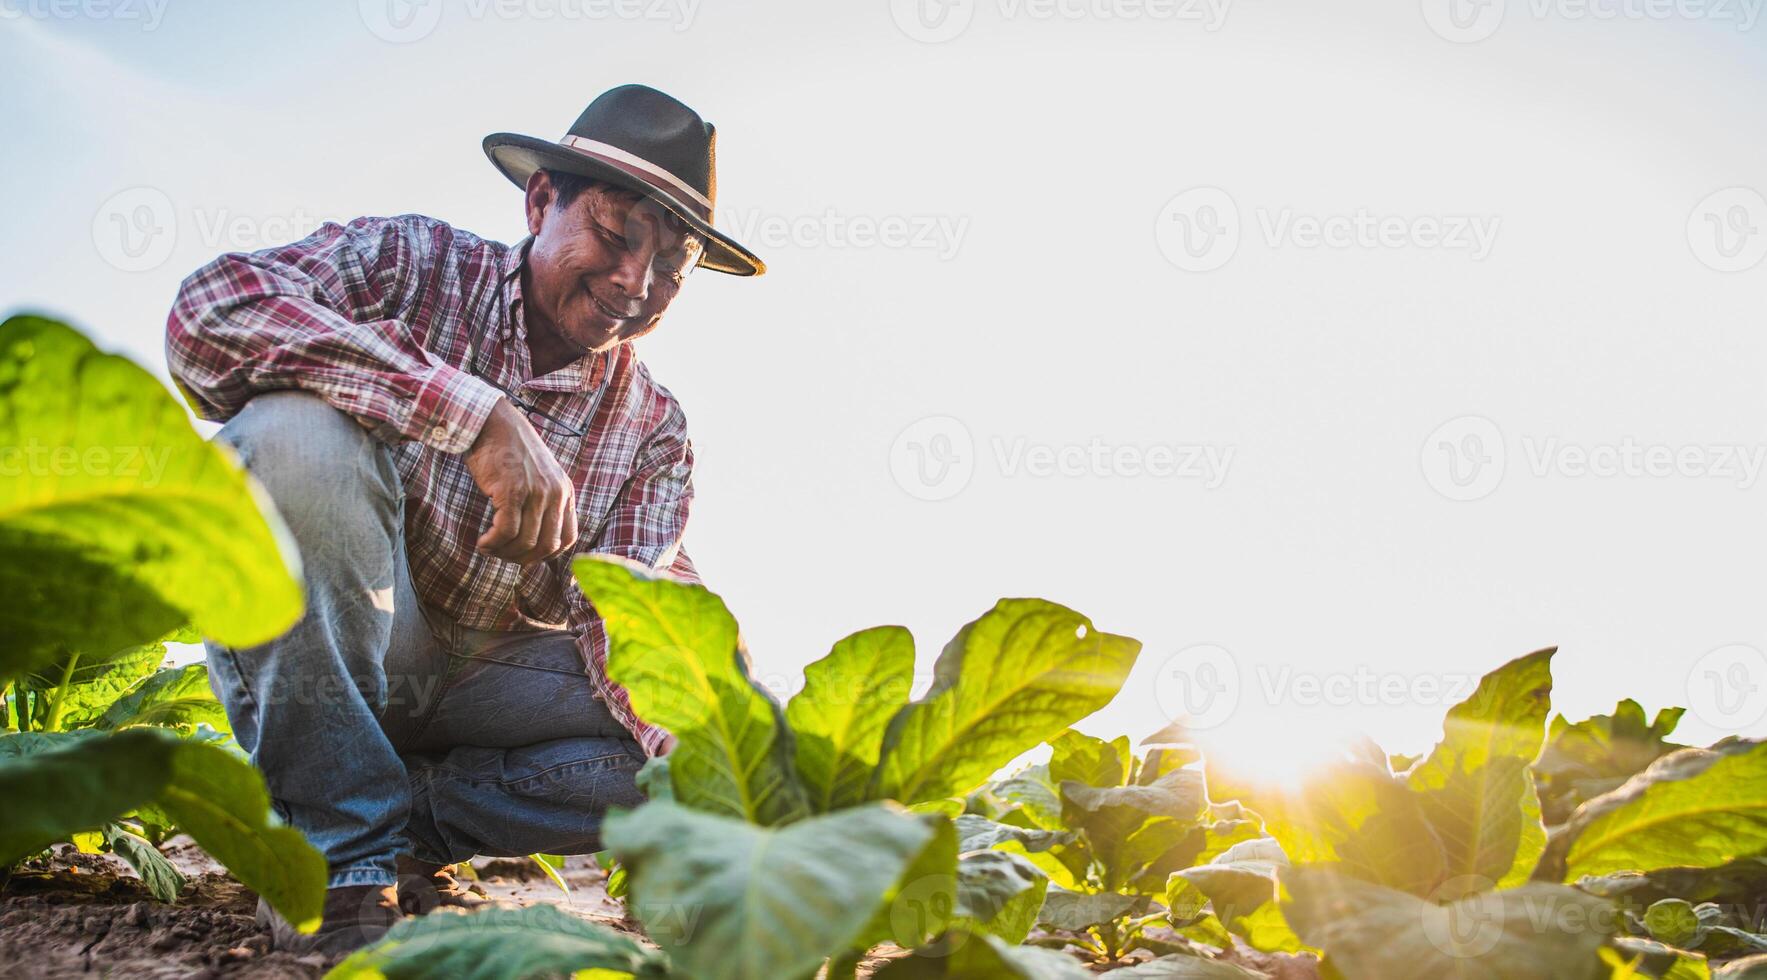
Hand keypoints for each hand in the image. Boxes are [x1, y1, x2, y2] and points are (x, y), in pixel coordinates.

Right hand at [463, 398, 579, 565]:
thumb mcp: (540, 476)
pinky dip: (493, 543)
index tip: (526, 555)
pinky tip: (483, 542)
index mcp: (565, 491)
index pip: (568, 539)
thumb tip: (534, 541)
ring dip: (504, 553)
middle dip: (524, 559)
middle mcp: (556, 493)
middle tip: (503, 555)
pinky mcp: (512, 491)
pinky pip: (506, 532)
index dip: (547, 555)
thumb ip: (544, 502)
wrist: (493, 422)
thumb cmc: (510, 451)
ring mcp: (535, 492)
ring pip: (526, 542)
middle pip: (548, 546)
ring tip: (489, 547)